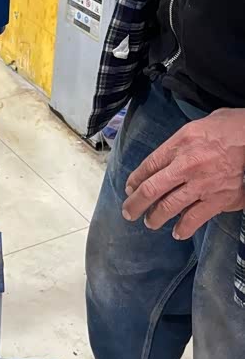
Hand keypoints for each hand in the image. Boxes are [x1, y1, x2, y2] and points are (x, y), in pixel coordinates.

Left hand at [122, 109, 244, 238]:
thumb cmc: (230, 127)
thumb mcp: (198, 125)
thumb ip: (179, 142)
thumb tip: (165, 156)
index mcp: (180, 143)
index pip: (148, 166)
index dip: (135, 180)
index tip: (130, 188)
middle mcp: (187, 165)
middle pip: (151, 189)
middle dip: (135, 204)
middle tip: (128, 212)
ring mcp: (202, 185)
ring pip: (168, 207)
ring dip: (155, 218)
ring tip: (150, 222)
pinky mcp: (219, 199)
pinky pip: (195, 218)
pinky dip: (184, 228)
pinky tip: (178, 233)